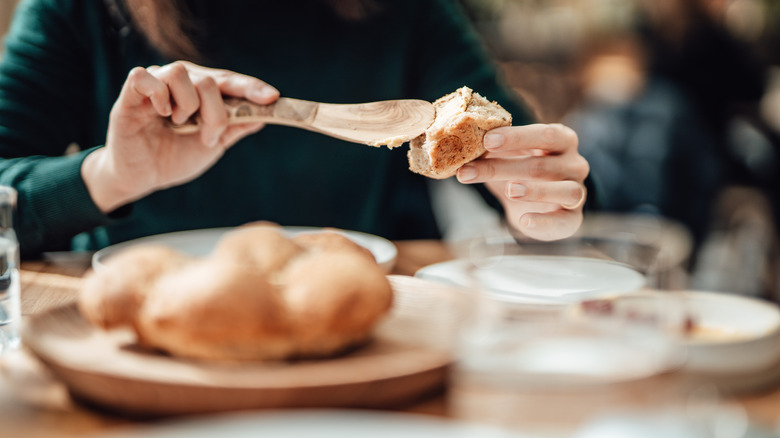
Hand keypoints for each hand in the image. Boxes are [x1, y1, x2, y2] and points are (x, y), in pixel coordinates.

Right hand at [82, 61, 279, 212]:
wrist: (142, 179)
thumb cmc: (174, 158)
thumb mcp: (212, 145)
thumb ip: (234, 128)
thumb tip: (263, 116)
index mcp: (200, 91)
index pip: (229, 81)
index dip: (251, 87)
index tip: (272, 97)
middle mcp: (179, 82)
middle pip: (209, 80)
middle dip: (216, 113)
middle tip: (209, 138)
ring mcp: (155, 85)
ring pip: (180, 73)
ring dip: (187, 105)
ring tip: (179, 125)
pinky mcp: (130, 95)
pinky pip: (144, 77)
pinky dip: (158, 94)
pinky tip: (162, 113)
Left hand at [456, 123, 588, 239]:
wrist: (540, 205)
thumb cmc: (523, 170)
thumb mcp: (509, 156)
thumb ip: (493, 150)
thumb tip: (461, 146)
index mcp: (562, 140)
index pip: (544, 134)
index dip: (516, 137)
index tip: (486, 140)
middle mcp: (575, 163)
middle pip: (542, 164)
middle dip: (503, 167)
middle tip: (470, 169)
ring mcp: (578, 191)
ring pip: (562, 190)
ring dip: (534, 191)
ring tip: (508, 190)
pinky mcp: (573, 218)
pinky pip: (564, 220)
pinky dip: (543, 221)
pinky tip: (524, 220)